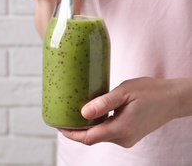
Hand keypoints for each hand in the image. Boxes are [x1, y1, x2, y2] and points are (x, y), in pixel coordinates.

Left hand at [59, 77, 178, 147]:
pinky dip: (96, 126)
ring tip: (72, 114)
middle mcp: (123, 138)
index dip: (71, 133)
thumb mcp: (125, 92)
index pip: (88, 138)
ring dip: (86, 128)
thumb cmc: (150, 91)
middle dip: (75, 130)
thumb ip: (104, 103)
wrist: (172, 99)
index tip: (58, 125)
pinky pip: (108, 133)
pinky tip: (90, 115)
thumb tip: (83, 112)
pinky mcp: (129, 134)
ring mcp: (127, 138)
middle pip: (92, 138)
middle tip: (61, 117)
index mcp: (121, 129)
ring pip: (99, 136)